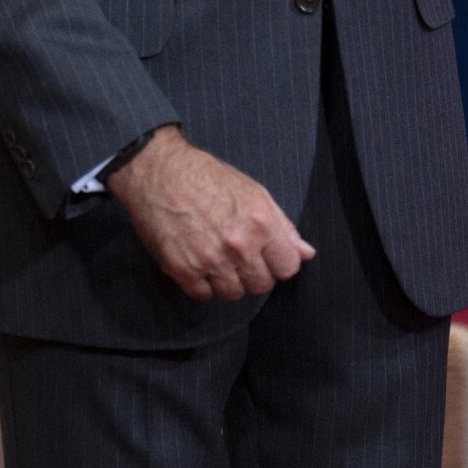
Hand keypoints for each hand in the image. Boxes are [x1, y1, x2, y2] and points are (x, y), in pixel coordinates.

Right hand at [108, 126, 314, 300]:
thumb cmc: (208, 177)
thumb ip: (283, 226)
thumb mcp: (254, 192)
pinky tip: (199, 259)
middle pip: (261, 285)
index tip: (268, 255)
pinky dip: (203, 283)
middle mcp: (239, 245)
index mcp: (261, 222)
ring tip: (218, 254)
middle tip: (240, 252)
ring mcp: (210, 261)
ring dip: (229, 279)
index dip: (279, 261)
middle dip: (255, 271)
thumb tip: (306, 253)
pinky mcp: (183, 271)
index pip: (288, 267)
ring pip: (234, 293)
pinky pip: (204, 295)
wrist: (161, 172)